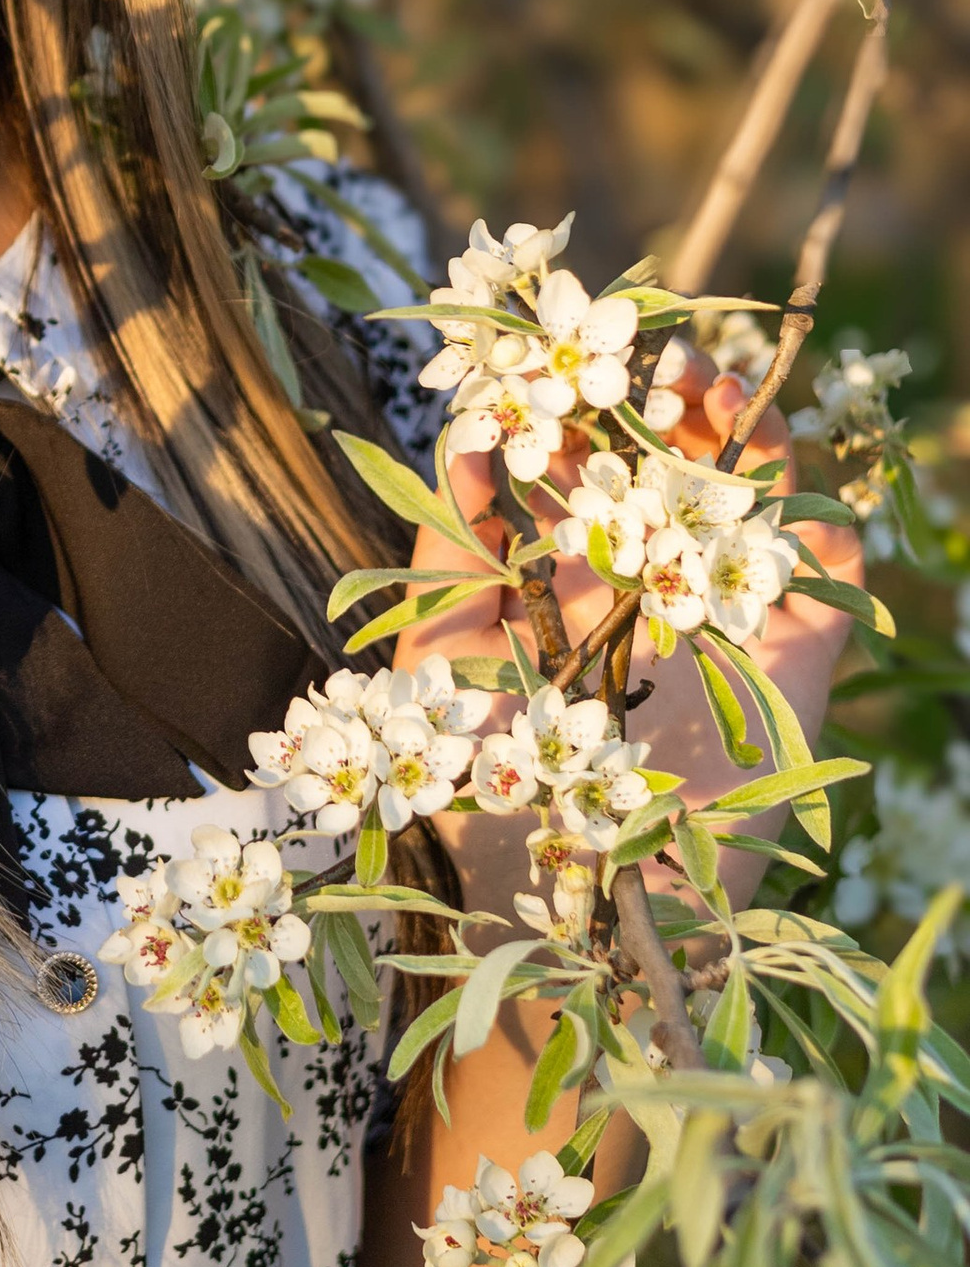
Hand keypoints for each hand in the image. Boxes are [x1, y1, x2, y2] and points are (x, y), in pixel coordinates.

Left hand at [402, 348, 859, 919]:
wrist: (559, 911)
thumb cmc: (478, 789)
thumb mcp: (440, 653)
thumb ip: (454, 543)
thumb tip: (466, 434)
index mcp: (571, 575)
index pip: (596, 466)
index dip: (594, 405)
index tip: (574, 354)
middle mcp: (652, 588)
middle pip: (682, 468)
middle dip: (675, 403)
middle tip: (659, 359)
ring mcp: (725, 624)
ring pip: (756, 503)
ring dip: (747, 436)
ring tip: (713, 388)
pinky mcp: (792, 670)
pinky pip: (827, 581)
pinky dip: (821, 522)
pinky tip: (782, 481)